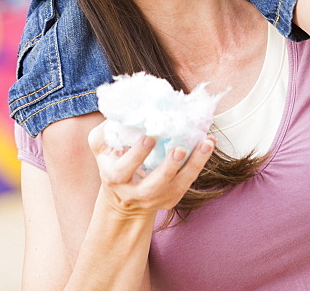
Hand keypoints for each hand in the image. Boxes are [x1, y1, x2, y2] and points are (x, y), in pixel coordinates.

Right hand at [89, 123, 214, 218]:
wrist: (123, 196)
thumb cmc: (113, 160)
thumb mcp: (101, 147)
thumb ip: (106, 131)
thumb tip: (121, 110)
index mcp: (114, 177)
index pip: (123, 170)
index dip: (136, 155)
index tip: (150, 137)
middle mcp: (134, 193)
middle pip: (153, 186)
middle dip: (168, 168)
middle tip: (180, 149)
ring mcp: (155, 199)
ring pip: (176, 187)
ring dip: (193, 165)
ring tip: (206, 144)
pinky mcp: (170, 199)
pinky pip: (187, 183)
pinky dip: (199, 164)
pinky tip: (208, 145)